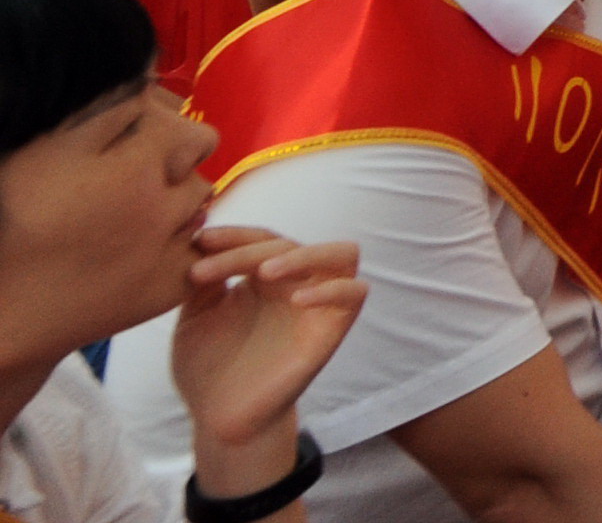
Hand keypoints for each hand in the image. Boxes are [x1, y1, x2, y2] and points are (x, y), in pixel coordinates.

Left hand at [167, 230, 365, 465]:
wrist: (219, 418)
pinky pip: (354, 294)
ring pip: (342, 254)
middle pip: (292, 242)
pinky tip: (296, 300)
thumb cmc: (207, 369)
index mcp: (264, 278)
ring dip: (304, 255)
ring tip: (264, 272)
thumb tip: (203, 242)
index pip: (261, 238)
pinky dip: (332, 289)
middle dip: (249, 248)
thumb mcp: (195, 317)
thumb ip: (204, 282)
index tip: (198, 241)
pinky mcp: (332, 330)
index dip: (232, 234)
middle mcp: (296, 284)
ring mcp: (318, 305)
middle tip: (206, 270)